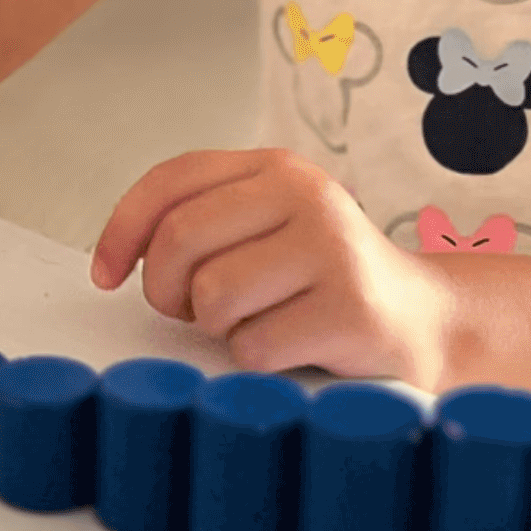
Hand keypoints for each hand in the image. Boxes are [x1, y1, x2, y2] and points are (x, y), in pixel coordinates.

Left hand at [90, 149, 454, 387]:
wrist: (427, 322)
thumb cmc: (325, 282)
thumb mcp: (269, 229)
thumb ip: (204, 223)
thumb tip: (116, 258)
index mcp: (277, 169)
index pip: (172, 180)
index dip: (122, 228)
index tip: (104, 273)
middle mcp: (307, 196)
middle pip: (179, 240)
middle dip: (165, 291)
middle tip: (191, 312)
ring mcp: (333, 251)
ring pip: (212, 297)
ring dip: (219, 328)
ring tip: (257, 323)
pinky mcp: (350, 310)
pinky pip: (252, 347)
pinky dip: (256, 361)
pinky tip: (291, 348)